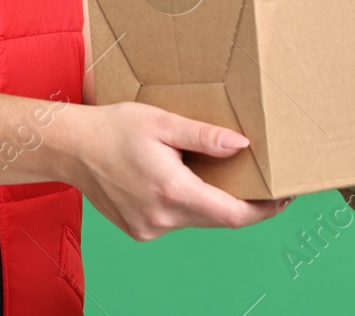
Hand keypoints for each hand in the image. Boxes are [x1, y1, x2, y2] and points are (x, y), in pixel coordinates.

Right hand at [58, 102, 291, 241]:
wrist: (71, 148)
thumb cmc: (114, 128)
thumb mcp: (162, 123)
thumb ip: (204, 136)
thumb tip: (242, 146)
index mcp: (173, 191)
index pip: (233, 215)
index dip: (264, 210)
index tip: (283, 198)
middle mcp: (163, 218)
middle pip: (218, 219)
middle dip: (240, 202)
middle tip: (257, 180)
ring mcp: (150, 229)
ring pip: (197, 220)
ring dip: (210, 202)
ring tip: (211, 172)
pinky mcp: (140, 231)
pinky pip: (175, 222)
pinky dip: (185, 205)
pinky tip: (175, 180)